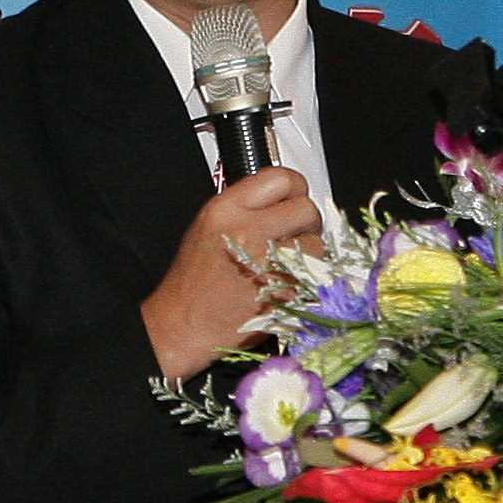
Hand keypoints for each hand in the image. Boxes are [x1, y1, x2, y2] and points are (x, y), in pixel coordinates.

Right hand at [140, 166, 315, 381]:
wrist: (186, 324)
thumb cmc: (195, 279)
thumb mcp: (208, 226)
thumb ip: (245, 205)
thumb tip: (281, 199)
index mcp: (226, 210)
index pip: (281, 178)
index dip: (293, 188)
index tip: (294, 198)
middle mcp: (248, 232)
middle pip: (306, 209)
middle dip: (305, 221)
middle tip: (294, 233)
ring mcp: (269, 264)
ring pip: (316, 243)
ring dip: (310, 251)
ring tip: (288, 262)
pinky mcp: (285, 292)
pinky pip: (314, 274)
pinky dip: (307, 277)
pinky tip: (287, 282)